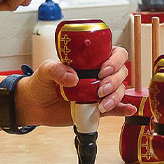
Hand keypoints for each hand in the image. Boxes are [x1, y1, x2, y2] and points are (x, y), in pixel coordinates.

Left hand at [13, 47, 135, 126]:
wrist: (34, 105)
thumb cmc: (41, 82)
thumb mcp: (45, 69)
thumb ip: (56, 69)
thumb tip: (72, 78)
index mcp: (90, 60)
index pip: (114, 53)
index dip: (114, 60)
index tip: (102, 70)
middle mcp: (98, 74)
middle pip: (121, 72)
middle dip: (114, 81)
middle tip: (99, 90)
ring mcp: (99, 91)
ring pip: (120, 90)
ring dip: (116, 97)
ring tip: (101, 104)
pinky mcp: (97, 108)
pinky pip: (115, 109)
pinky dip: (123, 109)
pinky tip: (129, 110)